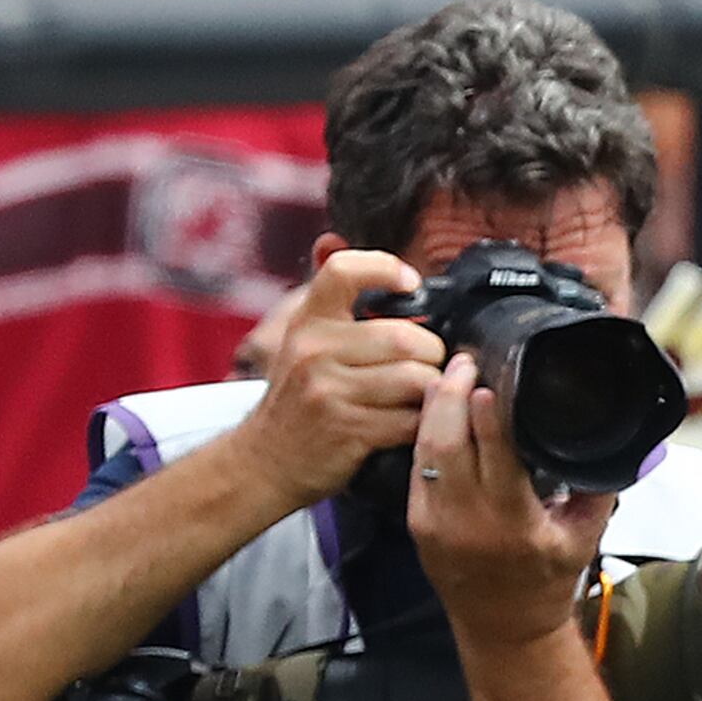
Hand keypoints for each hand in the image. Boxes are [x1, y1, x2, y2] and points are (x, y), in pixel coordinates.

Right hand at [230, 250, 441, 515]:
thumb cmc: (299, 397)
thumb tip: (337, 242)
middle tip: (432, 365)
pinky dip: (426, 422)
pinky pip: (413, 420)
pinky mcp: (350, 430)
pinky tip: (417, 422)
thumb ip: (330, 305)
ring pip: (416, 380)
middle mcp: (314, 349)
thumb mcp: (302, 341)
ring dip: (435, 391)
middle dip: (434, 353)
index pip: (343, 271)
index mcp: (308, 320)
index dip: (384, 268)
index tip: (410, 282)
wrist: (266, 458)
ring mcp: (330, 390)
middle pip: (405, 337)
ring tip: (427, 395)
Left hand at [407, 351, 616, 654]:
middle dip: (452, 394)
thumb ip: (596, 491)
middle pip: (449, 441)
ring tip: (447, 376)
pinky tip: (434, 411)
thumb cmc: (547, 583)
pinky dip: (424, 433)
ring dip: (433, 407)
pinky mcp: (416, 522)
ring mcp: (437, 521)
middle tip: (463, 362)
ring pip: (425, 448)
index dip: (488, 413)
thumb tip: (617, 441)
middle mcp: (471, 521)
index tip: (489, 379)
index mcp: (516, 524)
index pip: (496, 454)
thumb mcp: (583, 540)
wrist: (505, 628)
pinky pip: (415, 466)